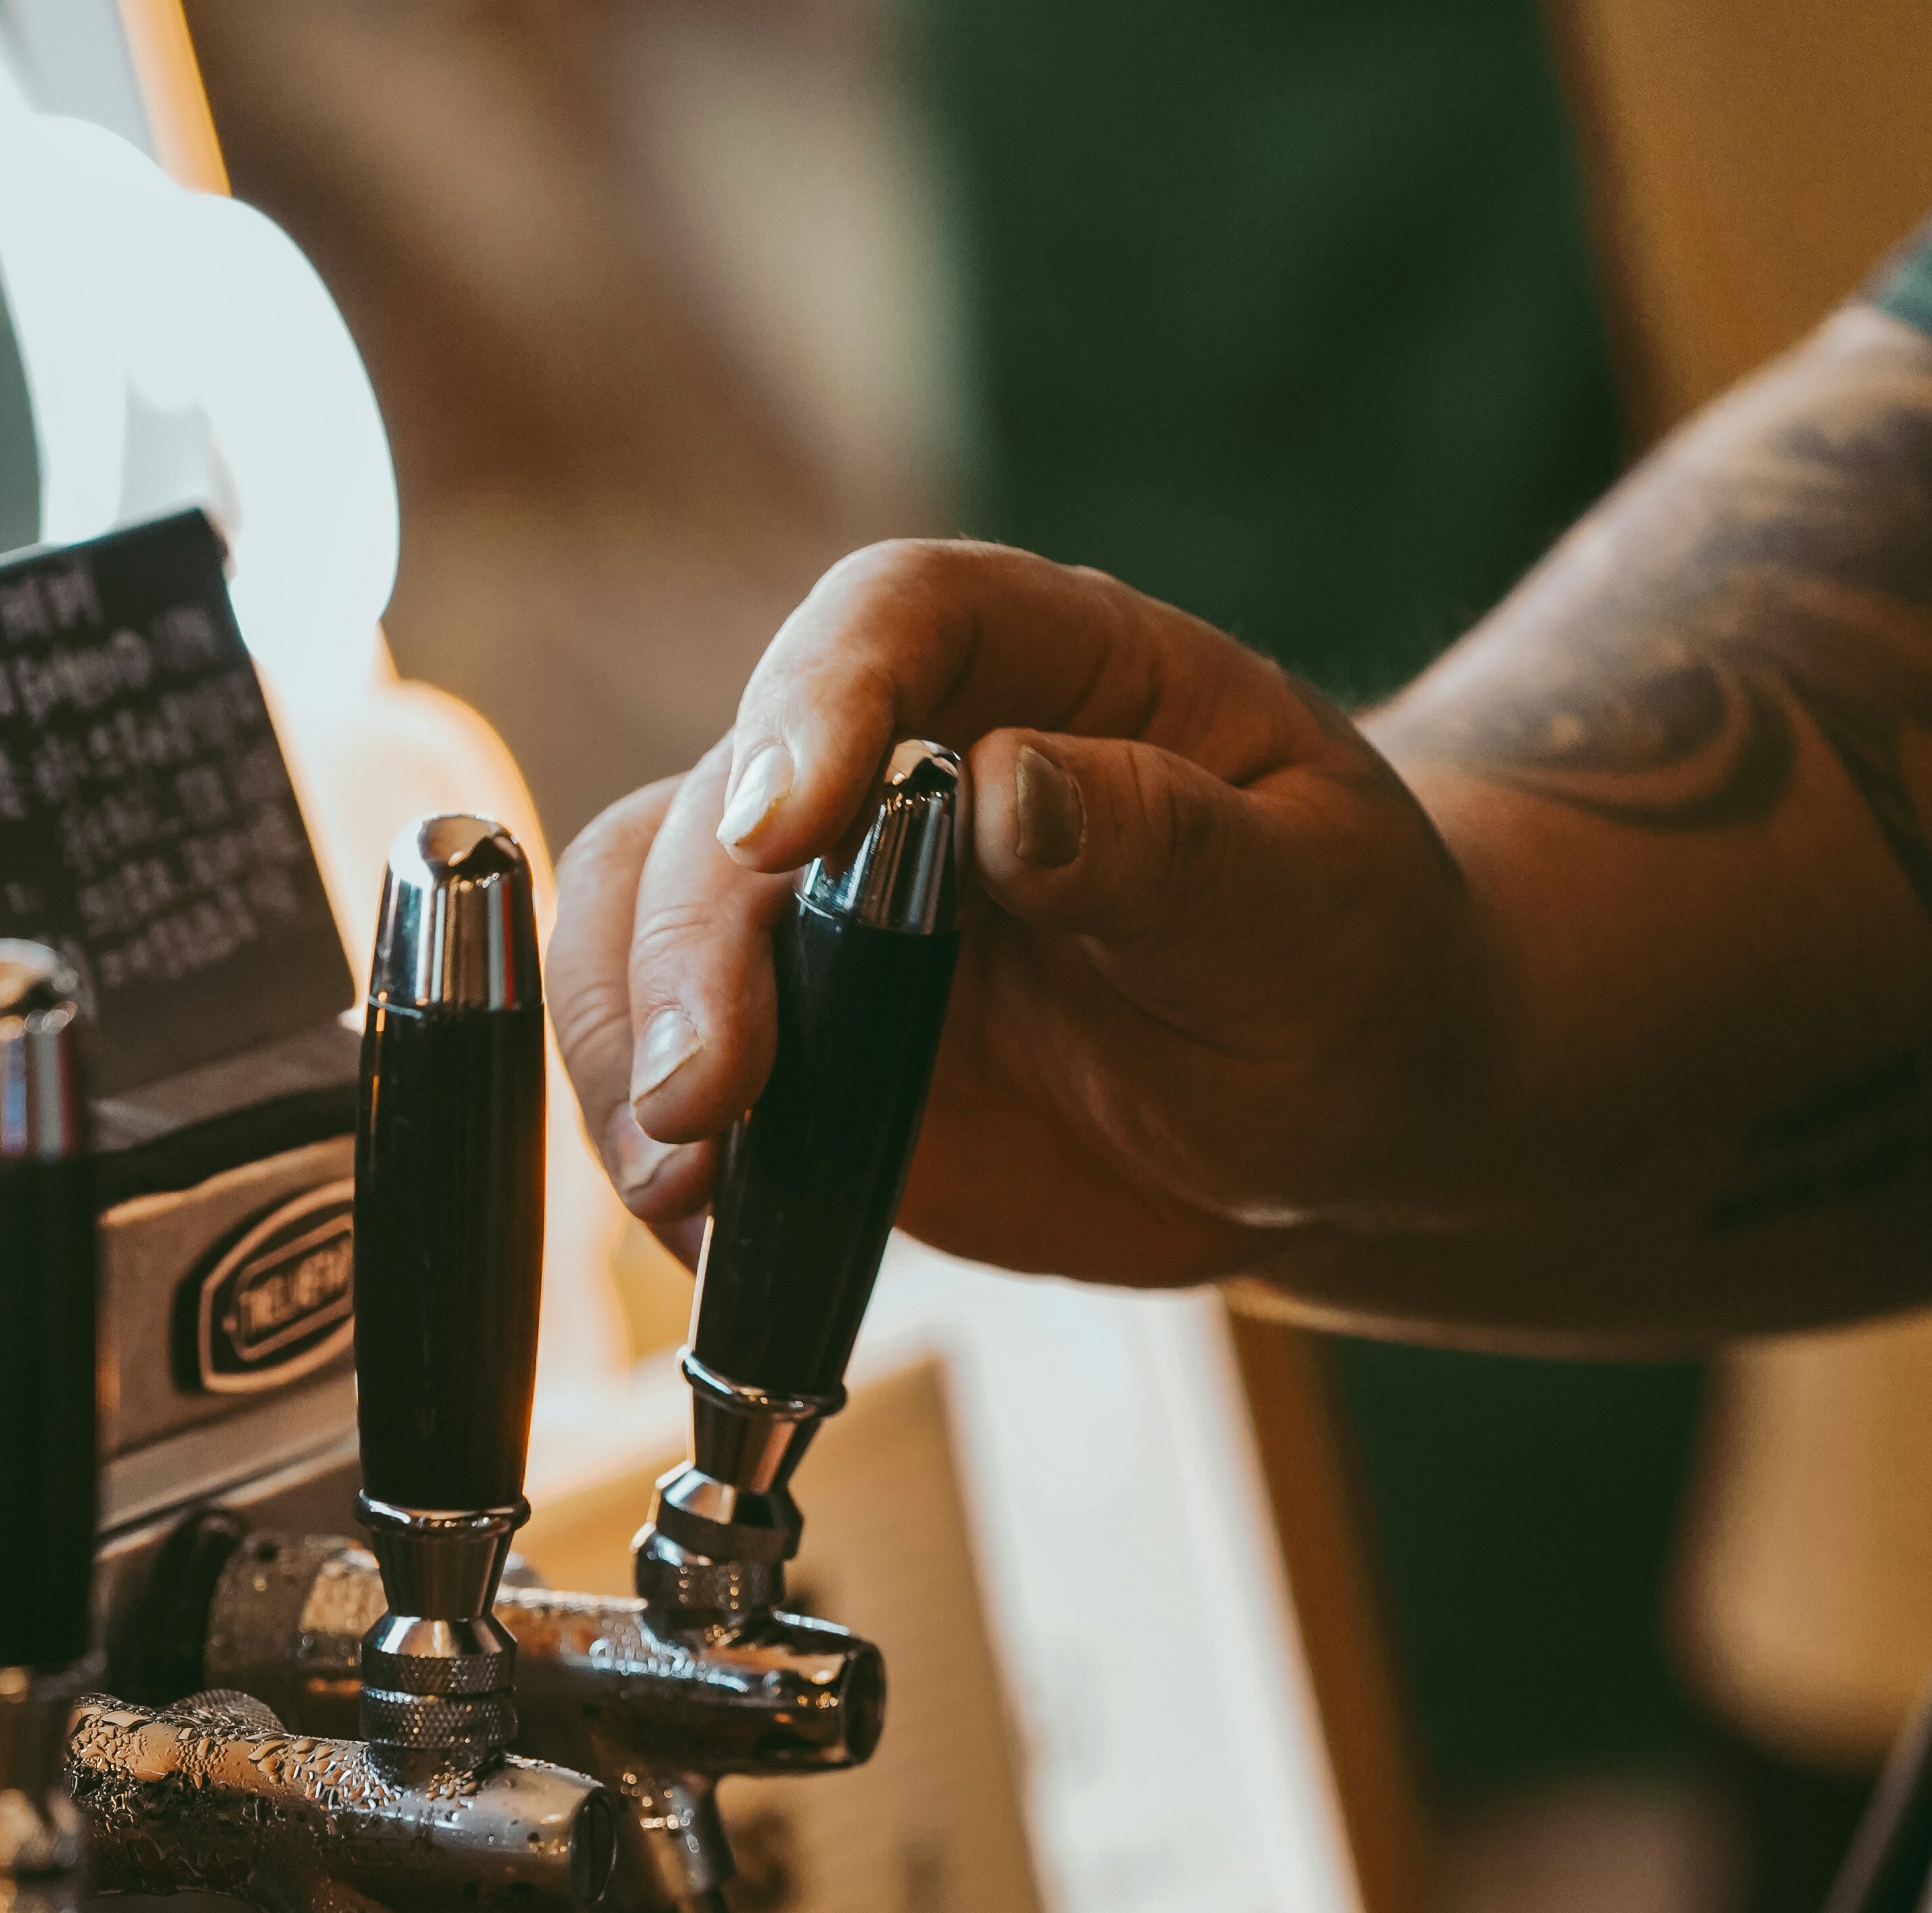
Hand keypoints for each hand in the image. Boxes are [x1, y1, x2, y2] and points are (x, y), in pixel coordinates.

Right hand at [545, 537, 1504, 1285]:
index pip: (891, 621)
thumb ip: (1165, 847)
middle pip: (725, 800)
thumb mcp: (1309, 904)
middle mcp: (898, 765)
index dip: (816, 705)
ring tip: (681, 1183)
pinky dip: (655, 1152)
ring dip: (627, 1044)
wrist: (1330, 1110)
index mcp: (1042, 668)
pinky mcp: (796, 1044)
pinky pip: (668, 1063)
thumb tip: (1007, 793)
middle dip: (690, 948)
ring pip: (641, 917)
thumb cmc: (1346, 969)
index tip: (781, 827)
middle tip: (706, 1096)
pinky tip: (705, 1231)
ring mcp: (826, 912)